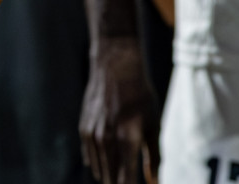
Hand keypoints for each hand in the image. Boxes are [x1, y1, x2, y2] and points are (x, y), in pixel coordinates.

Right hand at [81, 39, 159, 183]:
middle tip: (132, 176)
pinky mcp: (83, 131)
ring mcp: (92, 136)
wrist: (115, 67)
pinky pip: (91, 159)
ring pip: (100, 172)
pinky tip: (111, 156)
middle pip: (111, 180)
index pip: (125, 182)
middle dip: (121, 182)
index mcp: (128, 140)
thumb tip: (154, 183)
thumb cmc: (140, 96)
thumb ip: (154, 157)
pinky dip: (101, 163)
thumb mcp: (153, 125)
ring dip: (112, 175)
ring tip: (124, 166)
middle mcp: (107, 141)